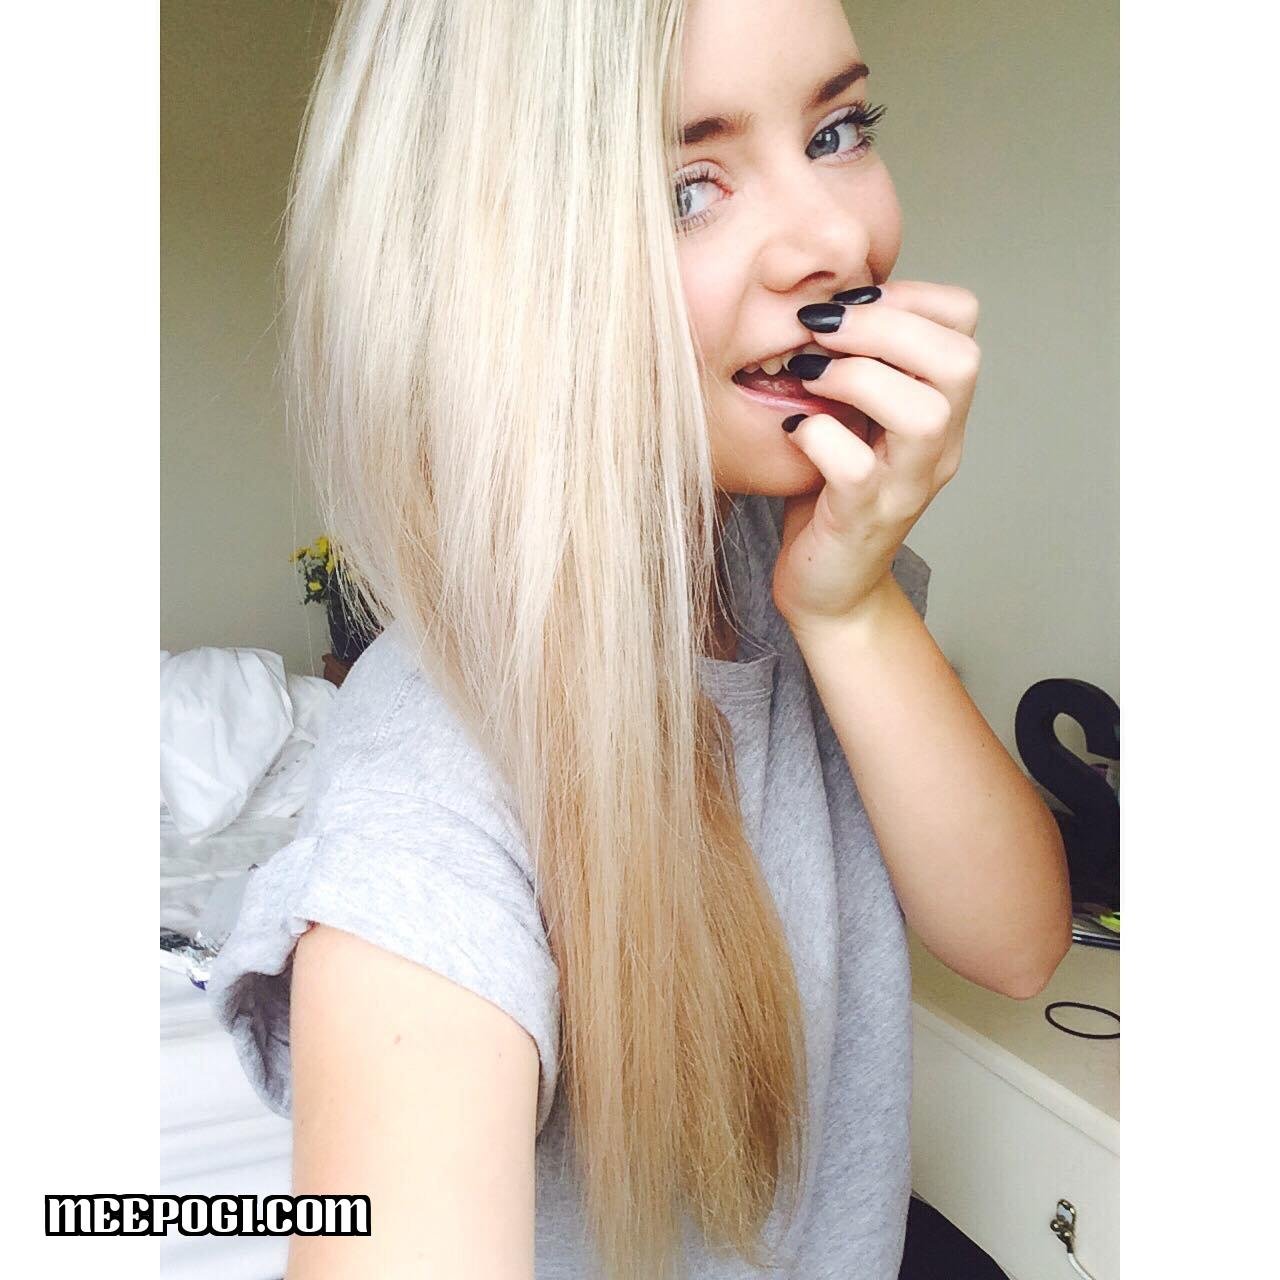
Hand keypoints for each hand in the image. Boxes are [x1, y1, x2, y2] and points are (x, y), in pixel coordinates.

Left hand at [770, 279, 979, 631]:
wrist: (828, 588)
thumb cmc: (831, 494)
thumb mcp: (851, 413)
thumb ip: (857, 362)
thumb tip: (825, 293)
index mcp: (940, 407)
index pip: (965, 322)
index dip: (908, 296)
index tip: (848, 305)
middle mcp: (939, 446)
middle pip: (958, 360)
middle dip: (882, 327)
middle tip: (819, 331)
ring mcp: (907, 485)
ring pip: (923, 413)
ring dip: (857, 378)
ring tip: (809, 376)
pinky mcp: (866, 519)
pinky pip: (857, 468)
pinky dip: (820, 437)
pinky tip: (795, 431)